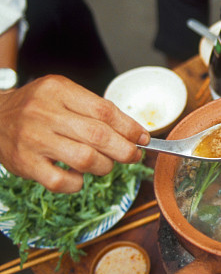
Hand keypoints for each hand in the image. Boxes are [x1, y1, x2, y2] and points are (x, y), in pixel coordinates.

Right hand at [0, 75, 149, 193]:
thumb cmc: (36, 106)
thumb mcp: (62, 93)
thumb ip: (92, 109)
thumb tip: (131, 131)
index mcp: (58, 90)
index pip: (104, 110)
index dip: (129, 127)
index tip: (143, 137)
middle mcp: (45, 112)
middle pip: (98, 135)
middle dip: (124, 149)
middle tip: (133, 155)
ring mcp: (33, 139)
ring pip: (84, 159)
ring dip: (104, 166)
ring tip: (106, 165)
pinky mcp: (25, 164)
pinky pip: (61, 181)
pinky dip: (78, 183)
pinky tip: (79, 177)